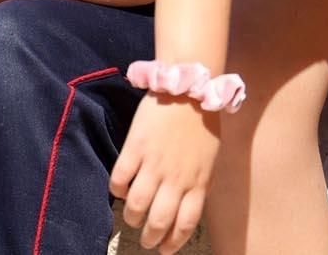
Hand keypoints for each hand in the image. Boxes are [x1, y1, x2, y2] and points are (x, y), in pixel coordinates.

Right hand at [108, 94, 220, 251]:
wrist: (188, 89)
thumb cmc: (202, 124)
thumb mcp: (209, 160)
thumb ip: (199, 184)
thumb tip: (188, 204)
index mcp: (197, 183)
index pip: (184, 225)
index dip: (172, 243)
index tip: (163, 249)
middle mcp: (175, 179)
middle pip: (158, 221)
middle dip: (149, 237)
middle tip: (144, 240)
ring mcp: (154, 164)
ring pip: (136, 205)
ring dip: (132, 217)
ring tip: (131, 218)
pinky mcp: (135, 148)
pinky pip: (120, 180)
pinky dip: (117, 191)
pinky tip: (120, 190)